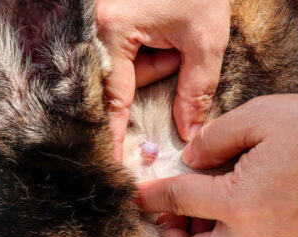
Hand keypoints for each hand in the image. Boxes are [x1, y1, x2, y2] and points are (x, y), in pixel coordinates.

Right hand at [96, 0, 231, 159]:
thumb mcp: (205, 40)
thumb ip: (196, 91)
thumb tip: (188, 133)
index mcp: (112, 29)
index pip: (113, 97)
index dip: (115, 132)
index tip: (112, 161)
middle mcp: (92, 25)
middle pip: (116, 80)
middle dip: (152, 71)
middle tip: (175, 51)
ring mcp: (92, 18)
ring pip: (118, 65)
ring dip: (149, 60)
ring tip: (172, 34)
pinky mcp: (101, 15)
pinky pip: (118, 50)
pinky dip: (141, 50)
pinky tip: (160, 29)